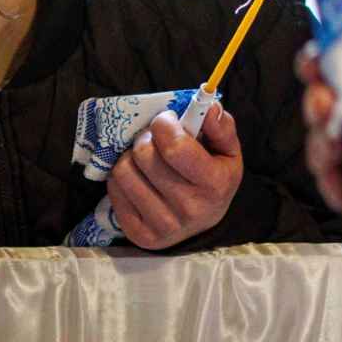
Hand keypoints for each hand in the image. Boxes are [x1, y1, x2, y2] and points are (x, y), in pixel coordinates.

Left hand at [109, 103, 244, 249]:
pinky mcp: (139, 234)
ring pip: (123, 171)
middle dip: (147, 139)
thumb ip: (221, 127)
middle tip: (155, 141)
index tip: (166, 121)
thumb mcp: (227, 152)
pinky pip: (114, 190)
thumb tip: (209, 107)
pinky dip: (122, 177)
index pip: (175, 148)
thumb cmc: (213, 179)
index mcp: (214, 185)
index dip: (164, 126)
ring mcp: (162, 225)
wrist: (202, 224)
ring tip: (145, 160)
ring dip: (131, 158)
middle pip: (144, 156)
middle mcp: (189, 209)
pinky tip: (138, 178)